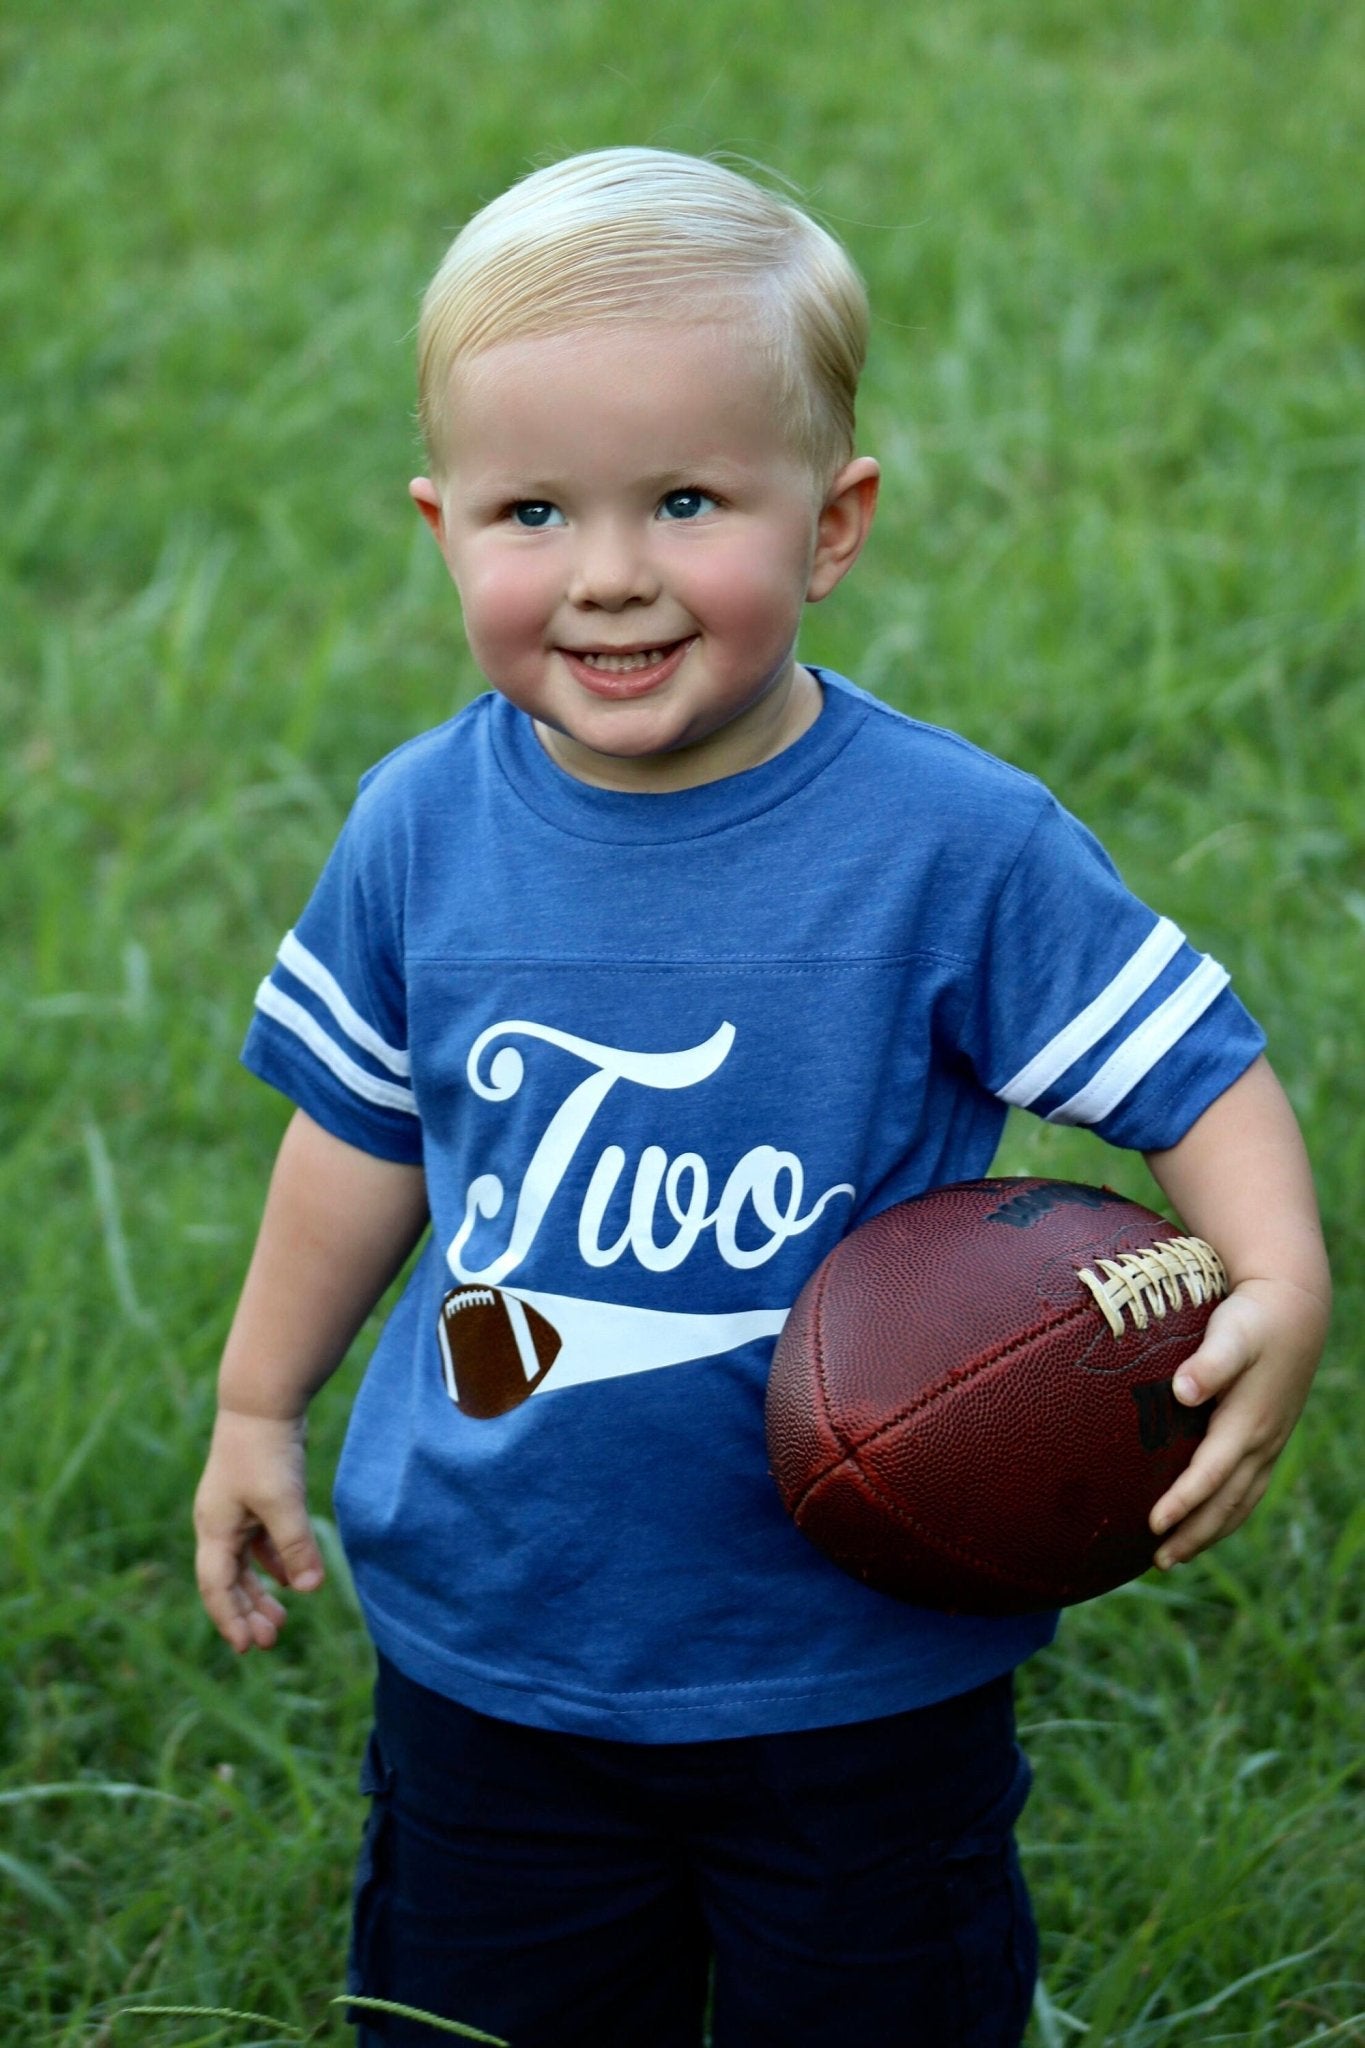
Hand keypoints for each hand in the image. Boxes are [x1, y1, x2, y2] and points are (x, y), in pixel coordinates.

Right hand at [193, 1408, 325, 1652]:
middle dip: (247, 1613)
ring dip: (261, 1592)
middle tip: (270, 1642)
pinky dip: (273, 1563)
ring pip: (245, 1564)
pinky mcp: (256, 1497)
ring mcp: (236, 1510)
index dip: (230, 1619)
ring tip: (281, 1619)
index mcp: (215, 1528)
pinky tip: (290, 1579)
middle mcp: (219, 1523)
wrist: (263, 1401)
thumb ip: (295, 1546)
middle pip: (228, 1581)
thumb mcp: (282, 1502)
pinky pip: (259, 1542)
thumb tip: (309, 1590)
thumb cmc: (266, 1451)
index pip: (216, 1587)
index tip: (249, 1648)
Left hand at [1148, 1276, 1326, 1568]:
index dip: (1184, 1501)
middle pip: (1227, 1502)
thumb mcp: (1231, 1333)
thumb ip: (1209, 1362)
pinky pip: (1248, 1489)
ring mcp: (1269, 1444)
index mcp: (1248, 1423)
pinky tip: (1209, 1520)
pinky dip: (1227, 1512)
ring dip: (1210, 1531)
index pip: (1211, 1474)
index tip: (1153, 1524)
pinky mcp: (1268, 1438)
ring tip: (1176, 1556)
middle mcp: (1262, 1442)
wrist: (1294, 1308)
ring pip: (1240, 1502)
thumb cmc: (1253, 1318)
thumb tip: (1182, 1391)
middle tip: (1159, 1561)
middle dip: (1194, 1533)